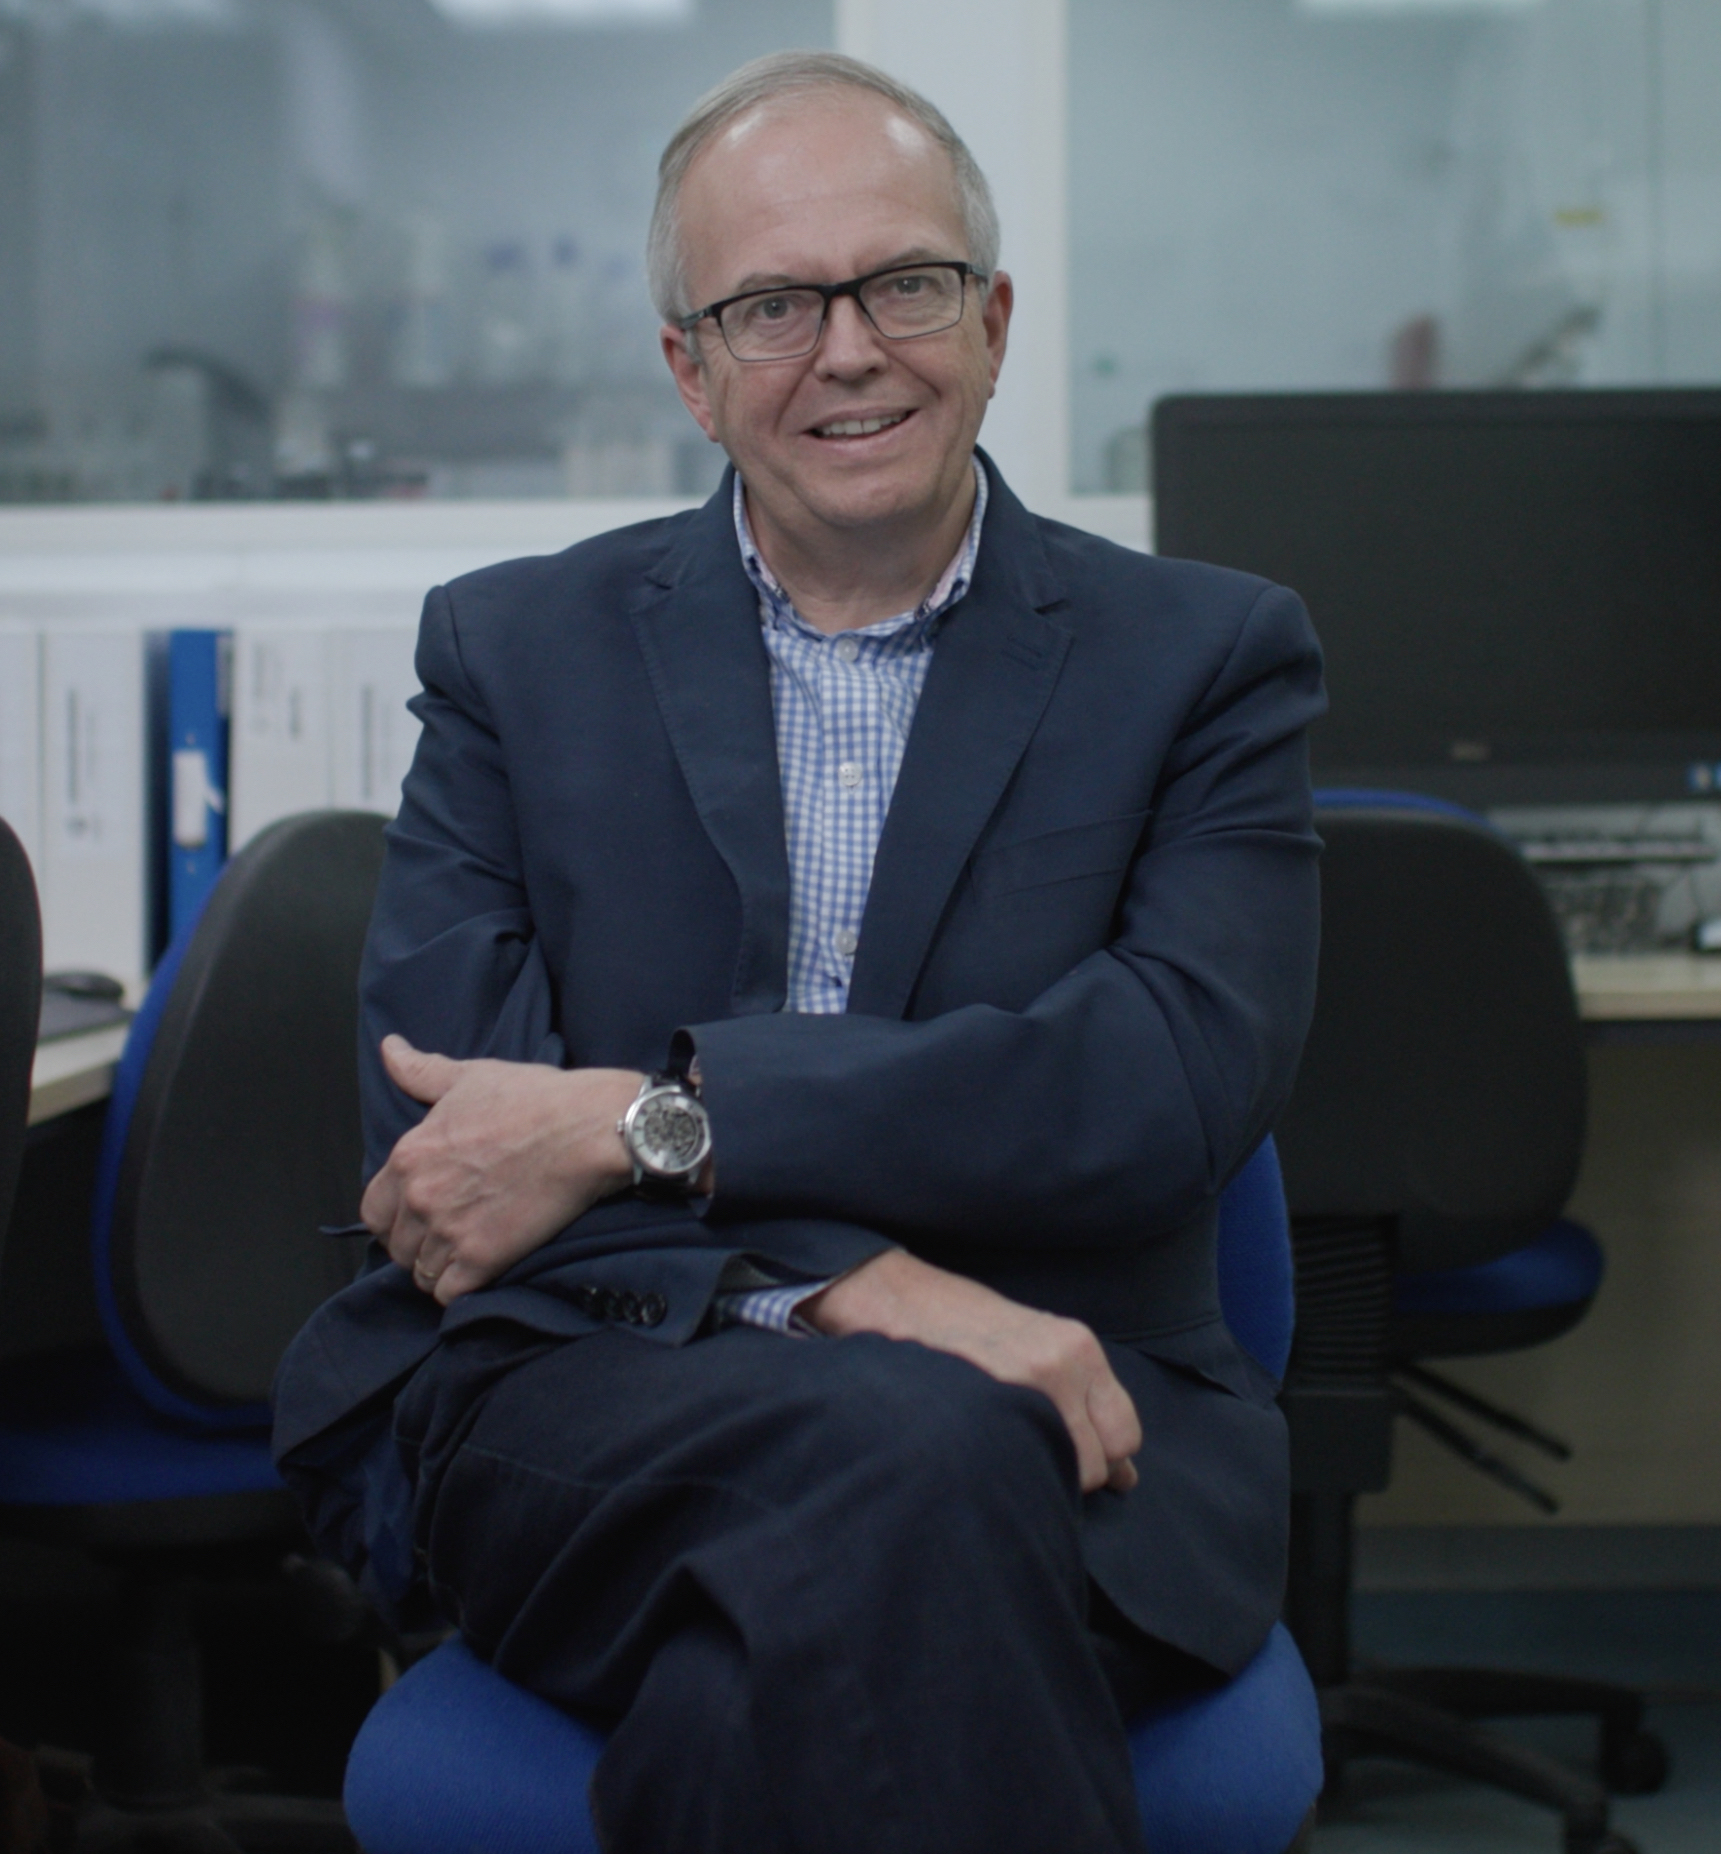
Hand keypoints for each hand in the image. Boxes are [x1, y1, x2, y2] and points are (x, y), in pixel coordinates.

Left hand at [361, 1035, 641, 1304]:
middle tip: (449, 1233)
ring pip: (420, 1273)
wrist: (588, 1129)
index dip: (396, 1213)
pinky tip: (479, 1270)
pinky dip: (459, 1288)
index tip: (423, 1210)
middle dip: (417, 1243)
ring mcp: (449, 1230)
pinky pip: (448, 1294)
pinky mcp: (482, 1258)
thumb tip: (389, 1048)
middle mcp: (420, 1197)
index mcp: (409, 1156)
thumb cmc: (533, 1099)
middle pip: (395, 1246)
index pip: (374, 1209)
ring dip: (439, 1267)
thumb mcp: (470, 1077)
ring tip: (466, 1253)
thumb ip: (421, 1071)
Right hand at [801, 1250, 1141, 1493]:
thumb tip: (1125, 1475)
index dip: (1103, 1457)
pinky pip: (1024, 1470)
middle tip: (1030, 1458)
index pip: (1125, 1432)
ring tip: (1004, 1453)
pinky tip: (988, 1457)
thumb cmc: (956, 1323)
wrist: (891, 1298)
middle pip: (1102, 1460)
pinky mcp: (987, 1406)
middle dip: (1075, 1473)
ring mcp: (1025, 1386)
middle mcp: (1060, 1364)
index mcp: (1077, 1346)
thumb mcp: (1030, 1341)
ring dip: (1042, 1478)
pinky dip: (1014, 1477)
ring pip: (1068, 1475)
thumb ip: (1076, 1396)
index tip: (1072, 1459)